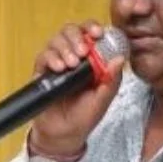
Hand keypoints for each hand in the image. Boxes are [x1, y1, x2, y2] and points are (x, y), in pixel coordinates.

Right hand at [29, 20, 125, 158]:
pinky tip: (58, 68)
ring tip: (70, 63)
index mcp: (93, 60)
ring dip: (64, 47)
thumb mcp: (103, 100)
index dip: (93, 28)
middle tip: (82, 51)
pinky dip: (51, 57)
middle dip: (76, 36)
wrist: (63, 134)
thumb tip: (119, 58)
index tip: (97, 33)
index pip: (92, 34)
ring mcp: (57, 62)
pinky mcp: (42, 71)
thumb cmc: (84, 116)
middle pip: (71, 31)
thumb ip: (112, 80)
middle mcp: (74, 57)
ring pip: (56, 39)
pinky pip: (43, 55)